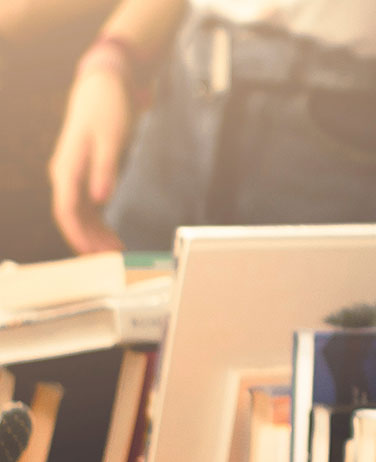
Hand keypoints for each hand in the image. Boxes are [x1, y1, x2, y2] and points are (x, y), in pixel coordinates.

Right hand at [48, 66, 132, 253]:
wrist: (102, 89)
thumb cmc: (106, 110)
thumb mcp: (111, 138)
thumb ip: (105, 169)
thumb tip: (100, 198)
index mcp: (67, 168)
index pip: (66, 210)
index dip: (77, 235)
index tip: (91, 255)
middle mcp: (65, 176)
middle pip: (72, 218)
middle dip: (88, 242)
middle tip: (110, 264)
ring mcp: (74, 177)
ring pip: (81, 216)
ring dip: (95, 237)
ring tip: (115, 257)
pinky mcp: (86, 176)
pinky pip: (89, 208)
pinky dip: (100, 225)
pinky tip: (112, 239)